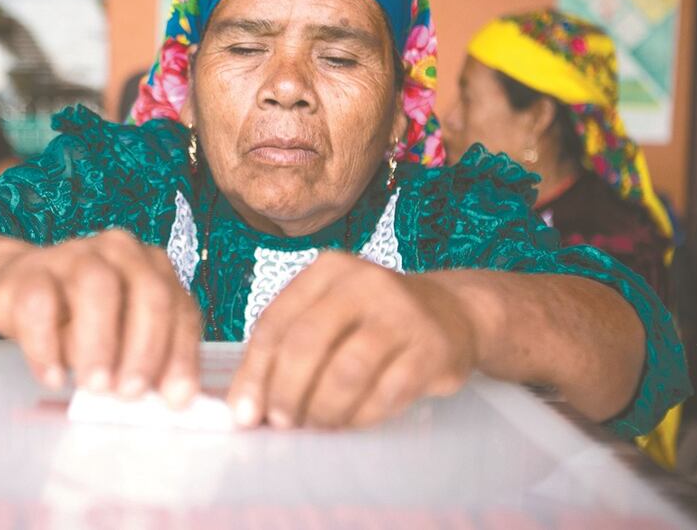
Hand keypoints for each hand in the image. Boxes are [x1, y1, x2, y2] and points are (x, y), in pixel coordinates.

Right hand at [0, 229, 200, 406]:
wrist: (20, 288)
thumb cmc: (82, 319)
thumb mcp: (121, 340)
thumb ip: (145, 363)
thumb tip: (166, 399)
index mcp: (153, 267)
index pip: (179, 308)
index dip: (180, 354)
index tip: (174, 398)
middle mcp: (120, 252)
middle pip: (147, 291)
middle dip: (145, 347)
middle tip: (131, 392)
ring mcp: (74, 255)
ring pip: (95, 287)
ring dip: (99, 341)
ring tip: (95, 385)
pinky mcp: (29, 272)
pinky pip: (39, 302)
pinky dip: (47, 345)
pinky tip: (53, 376)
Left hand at [227, 251, 478, 428]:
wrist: (452, 313)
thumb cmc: (372, 320)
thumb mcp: (329, 314)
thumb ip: (287, 348)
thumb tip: (244, 406)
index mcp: (328, 270)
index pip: (276, 322)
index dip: (255, 372)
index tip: (244, 413)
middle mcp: (364, 282)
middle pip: (307, 343)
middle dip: (286, 392)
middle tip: (281, 423)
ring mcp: (401, 313)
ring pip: (346, 371)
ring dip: (322, 409)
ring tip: (315, 426)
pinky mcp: (432, 348)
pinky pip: (386, 393)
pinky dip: (361, 416)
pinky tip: (350, 423)